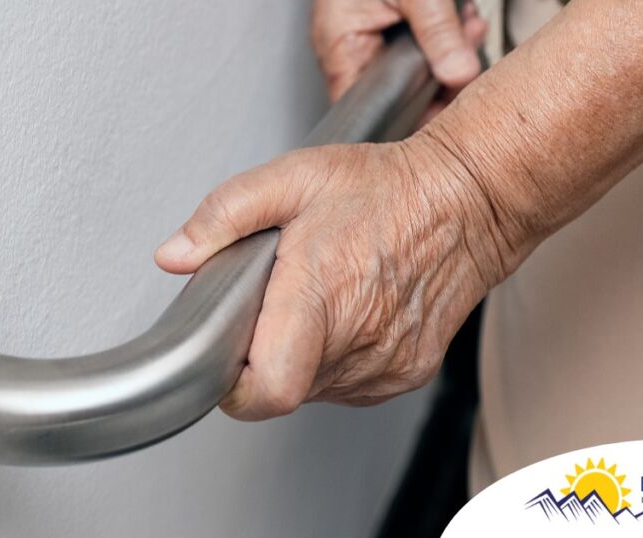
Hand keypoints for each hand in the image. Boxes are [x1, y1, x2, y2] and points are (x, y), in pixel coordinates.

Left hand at [154, 135, 512, 419]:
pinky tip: (349, 310)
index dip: (234, 386)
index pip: (266, 390)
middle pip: (282, 385)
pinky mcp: (407, 373)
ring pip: (314, 387)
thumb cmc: (387, 189)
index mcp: (323, 295)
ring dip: (300, 353)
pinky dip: (335, 356)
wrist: (468, 201)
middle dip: (263, 350)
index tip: (226, 356)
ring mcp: (387, 365)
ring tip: (319, 296)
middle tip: (277, 299)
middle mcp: (359, 340)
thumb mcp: (293, 178)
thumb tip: (175, 254)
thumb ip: (224, 214)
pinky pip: (349, 384)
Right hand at [312, 0, 487, 121]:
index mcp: (339, 44)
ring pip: (413, 68)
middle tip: (467, 61)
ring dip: (447, 53)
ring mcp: (367, 35)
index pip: (366, 108)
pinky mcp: (387, 23)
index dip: (404, 118)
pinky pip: (418, 45)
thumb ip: (438, 32)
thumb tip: (460, 74)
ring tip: (468, 29)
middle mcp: (349, 46)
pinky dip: (444, 36)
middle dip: (438, 79)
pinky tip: (462, 22)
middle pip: (395, 91)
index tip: (440, 115)